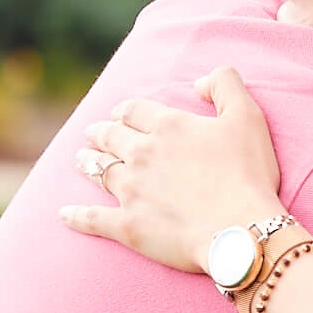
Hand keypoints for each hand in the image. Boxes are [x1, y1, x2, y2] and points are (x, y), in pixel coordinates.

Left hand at [59, 68, 285, 273]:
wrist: (240, 230)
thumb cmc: (248, 175)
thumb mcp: (248, 117)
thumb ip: (225, 85)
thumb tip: (198, 82)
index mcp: (167, 127)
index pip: (134, 111)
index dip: (124, 110)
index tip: (119, 113)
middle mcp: (141, 154)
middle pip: (111, 137)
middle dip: (100, 133)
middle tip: (93, 133)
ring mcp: (130, 191)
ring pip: (99, 171)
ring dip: (87, 163)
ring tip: (81, 160)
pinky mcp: (127, 226)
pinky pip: (92, 219)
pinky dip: (75, 216)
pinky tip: (64, 214)